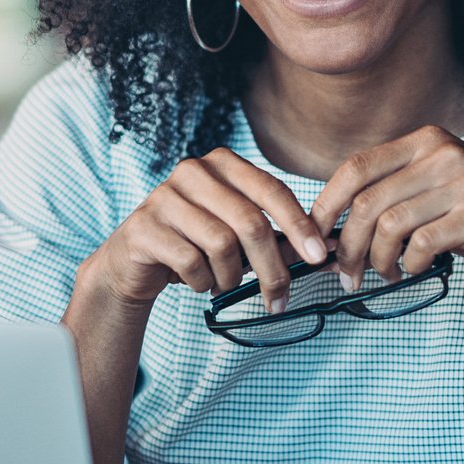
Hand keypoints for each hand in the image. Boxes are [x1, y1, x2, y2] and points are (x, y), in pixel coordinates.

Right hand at [79, 149, 331, 314]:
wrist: (134, 262)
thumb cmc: (196, 245)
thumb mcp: (239, 237)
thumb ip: (279, 238)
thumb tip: (329, 250)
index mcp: (222, 164)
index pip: (271, 190)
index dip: (298, 224)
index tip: (318, 256)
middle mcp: (193, 172)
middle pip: (249, 222)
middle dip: (271, 267)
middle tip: (280, 299)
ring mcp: (164, 197)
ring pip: (221, 244)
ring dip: (229, 277)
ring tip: (222, 284)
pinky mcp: (144, 227)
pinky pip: (190, 262)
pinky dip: (202, 282)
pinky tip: (197, 282)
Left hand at [309, 125, 463, 291]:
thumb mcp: (435, 188)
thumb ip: (392, 195)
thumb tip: (330, 227)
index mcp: (425, 141)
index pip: (356, 168)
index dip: (325, 204)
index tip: (313, 235)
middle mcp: (442, 154)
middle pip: (366, 202)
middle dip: (346, 245)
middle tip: (345, 274)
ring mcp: (462, 182)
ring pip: (388, 226)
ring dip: (376, 261)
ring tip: (384, 275)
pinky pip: (421, 244)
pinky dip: (409, 264)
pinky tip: (414, 270)